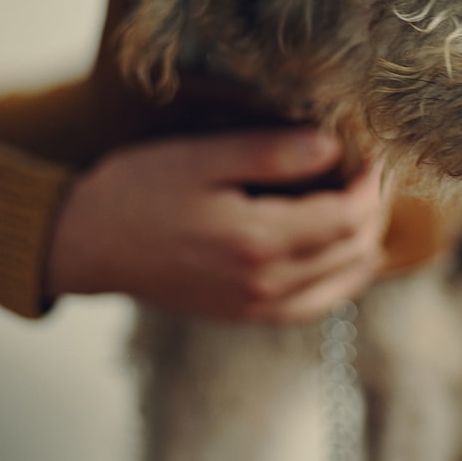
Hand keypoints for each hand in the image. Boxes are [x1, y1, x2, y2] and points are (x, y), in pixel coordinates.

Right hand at [44, 128, 384, 322]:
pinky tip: (341, 247)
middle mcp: (265, 285)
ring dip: (364, 240)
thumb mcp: (202, 157)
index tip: (375, 150)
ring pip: (343, 281)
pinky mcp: (246, 314)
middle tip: (374, 169)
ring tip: (364, 199)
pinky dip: (342, 273)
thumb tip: (332, 145)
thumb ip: (270, 153)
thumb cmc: (138, 190)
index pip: (349, 218)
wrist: (86, 243)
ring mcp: (256, 307)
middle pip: (354, 250)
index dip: (373, 183)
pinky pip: (316, 303)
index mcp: (257, 243)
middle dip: (375, 207)